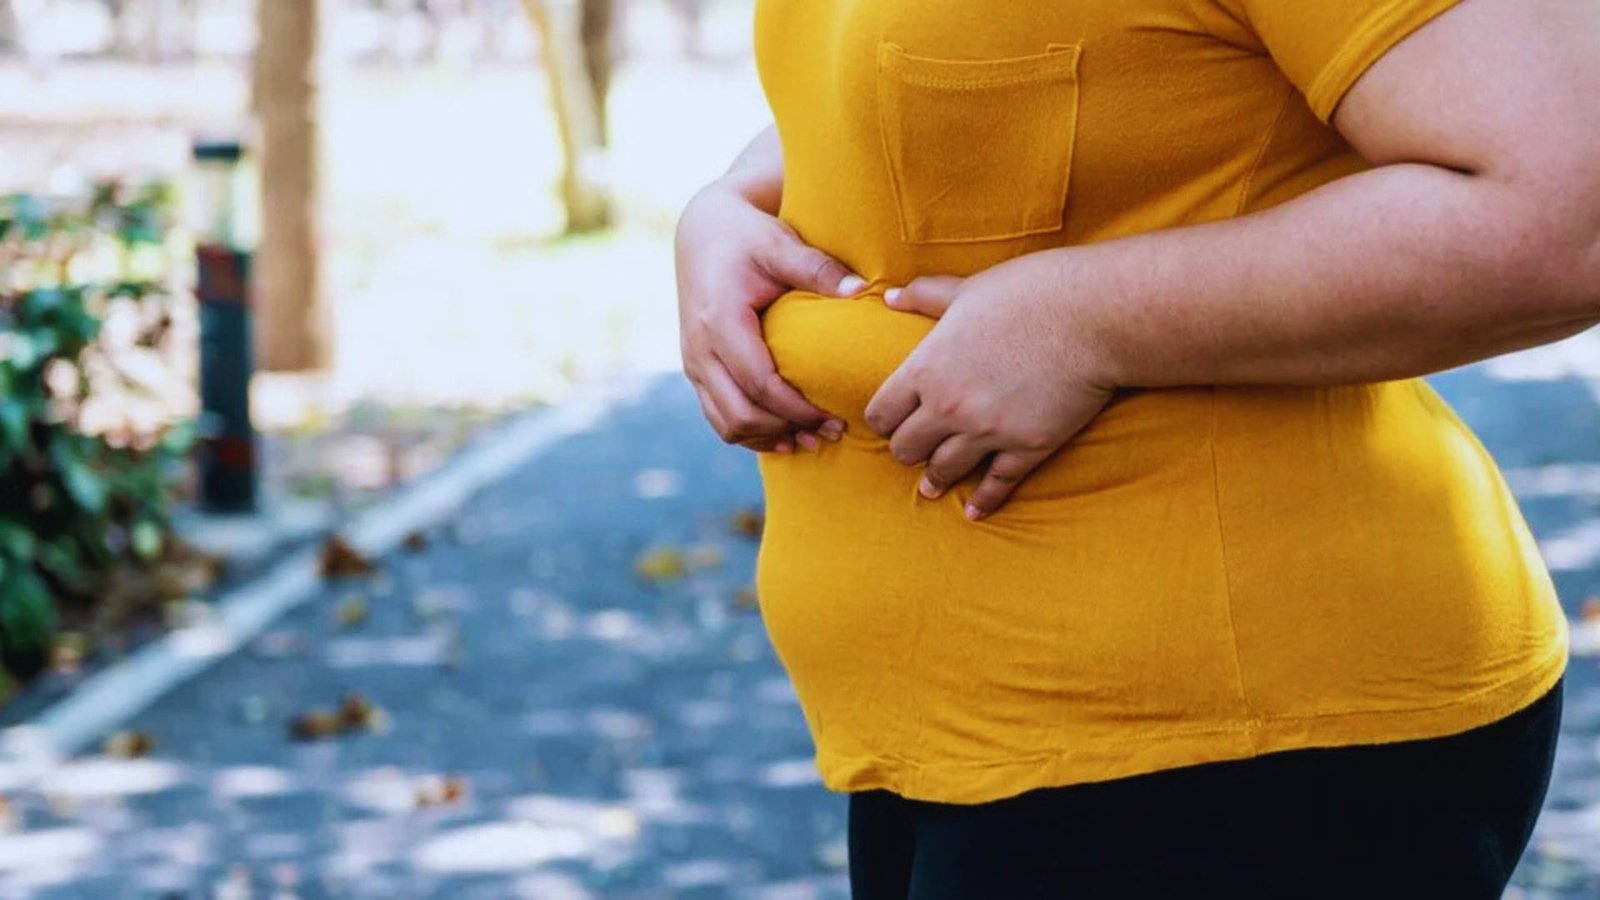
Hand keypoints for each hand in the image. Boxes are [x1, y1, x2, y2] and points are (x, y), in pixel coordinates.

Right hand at [675, 178, 863, 452]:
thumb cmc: (747, 237)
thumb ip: (818, 268)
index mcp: (720, 321)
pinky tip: (785, 436)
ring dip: (768, 438)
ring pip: (726, 424)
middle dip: (787, 430)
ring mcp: (693, 363)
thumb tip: (862, 290)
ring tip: (812, 439)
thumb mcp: (781, 244)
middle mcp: (699, 348)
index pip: (758, 383)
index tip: (835, 417)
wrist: (704, 232)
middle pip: (740, 414)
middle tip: (833, 431)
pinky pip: (719, 417)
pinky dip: (751, 433)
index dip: (797, 409)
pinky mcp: (696, 370)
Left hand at [864, 263, 1116, 519]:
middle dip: (907, 449)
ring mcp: (988, 432)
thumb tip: (889, 296)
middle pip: (905, 449)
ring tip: (933, 484)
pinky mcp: (1027, 447)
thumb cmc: (1030, 292)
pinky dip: (983, 500)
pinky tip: (975, 511)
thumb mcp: (969, 289)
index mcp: (928, 368)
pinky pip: (996, 484)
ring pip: (943, 471)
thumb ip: (925, 296)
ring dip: (936, 477)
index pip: (882, 413)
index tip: (891, 421)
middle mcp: (949, 407)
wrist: (1095, 316)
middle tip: (915, 449)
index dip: (884, 420)